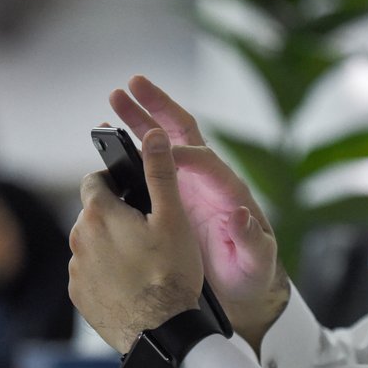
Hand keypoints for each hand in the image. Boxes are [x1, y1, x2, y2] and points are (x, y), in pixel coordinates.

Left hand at [69, 129, 201, 351]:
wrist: (162, 333)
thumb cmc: (171, 274)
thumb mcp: (173, 217)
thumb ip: (160, 172)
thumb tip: (152, 134)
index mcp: (98, 212)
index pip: (94, 180)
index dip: (114, 180)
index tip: (132, 191)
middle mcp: (78, 238)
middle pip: (93, 213)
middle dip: (115, 215)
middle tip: (148, 229)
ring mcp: (76, 269)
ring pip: (91, 244)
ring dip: (110, 244)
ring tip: (143, 260)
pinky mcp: (79, 295)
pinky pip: (90, 273)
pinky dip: (106, 272)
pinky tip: (132, 282)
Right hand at [110, 76, 289, 351]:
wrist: (241, 284)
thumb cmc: (251, 272)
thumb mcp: (256, 261)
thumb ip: (251, 240)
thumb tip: (240, 214)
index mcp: (228, 190)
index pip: (206, 161)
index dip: (184, 155)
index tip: (160, 154)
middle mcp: (208, 178)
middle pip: (183, 132)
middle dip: (159, 107)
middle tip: (134, 83)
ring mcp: (189, 182)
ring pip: (162, 140)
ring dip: (140, 117)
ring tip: (115, 98)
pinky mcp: (173, 192)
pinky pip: (150, 161)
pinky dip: (131, 145)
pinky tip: (110, 136)